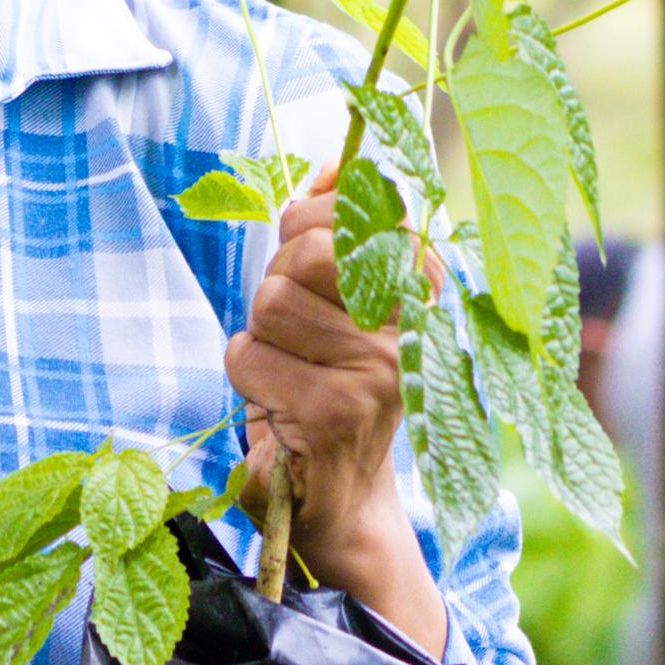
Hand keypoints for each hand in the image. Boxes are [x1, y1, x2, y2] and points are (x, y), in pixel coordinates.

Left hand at [226, 166, 445, 659]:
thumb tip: (334, 165)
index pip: (355, 209)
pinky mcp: (333, 413)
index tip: (307, 264)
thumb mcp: (333, 306)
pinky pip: (248, 356)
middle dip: (276, 282)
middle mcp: (408, 328)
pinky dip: (246, 378)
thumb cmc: (325, 387)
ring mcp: (376, 373)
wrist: (338, 500)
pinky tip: (278, 405)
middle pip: (306, 253)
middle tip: (289, 330)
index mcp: (419, 290)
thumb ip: (332, 233)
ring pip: (271, 304)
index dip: (307, 225)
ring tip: (286, 372)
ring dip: (257, 338)